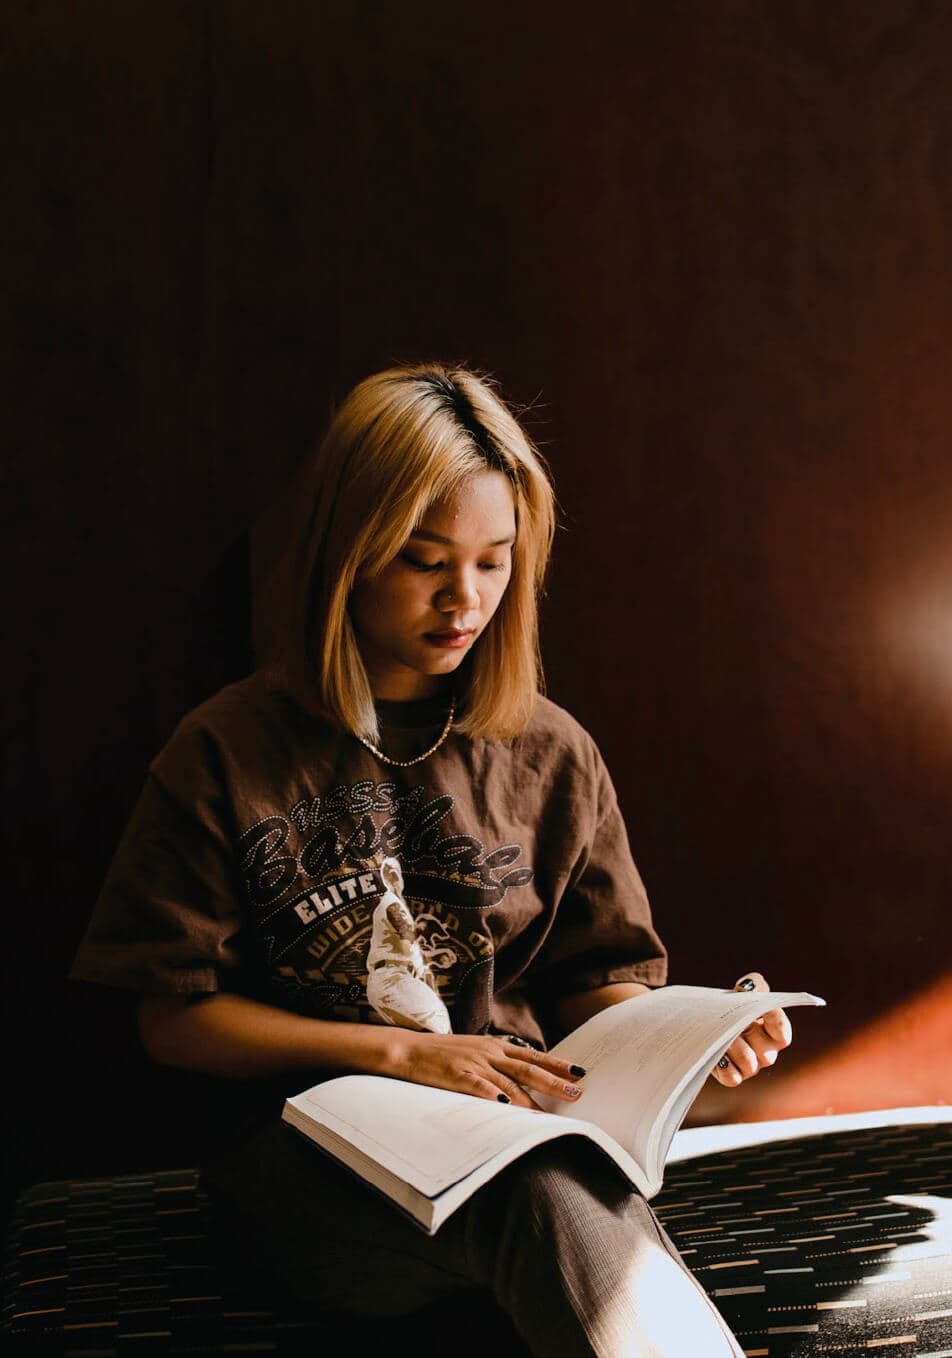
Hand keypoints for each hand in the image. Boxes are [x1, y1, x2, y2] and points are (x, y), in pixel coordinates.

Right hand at [392, 1031, 586, 1109]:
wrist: (408, 1050)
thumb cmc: (443, 1054)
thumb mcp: (475, 1051)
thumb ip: (497, 1062)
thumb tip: (522, 1076)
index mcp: (494, 1046)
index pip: (532, 1056)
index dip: (557, 1064)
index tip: (579, 1073)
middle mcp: (488, 1053)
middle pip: (527, 1069)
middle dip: (554, 1082)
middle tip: (576, 1094)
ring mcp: (473, 1064)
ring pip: (507, 1083)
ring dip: (529, 1100)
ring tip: (547, 1115)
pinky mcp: (456, 1076)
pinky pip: (477, 1086)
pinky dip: (492, 1096)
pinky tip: (504, 1107)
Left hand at [711, 971, 792, 1086]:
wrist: (708, 1021)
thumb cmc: (732, 1006)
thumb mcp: (744, 992)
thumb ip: (754, 984)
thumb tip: (750, 988)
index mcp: (774, 1033)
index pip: (783, 1034)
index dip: (774, 1021)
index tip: (761, 1008)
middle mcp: (766, 1052)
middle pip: (766, 1053)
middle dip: (747, 1035)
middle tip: (731, 1023)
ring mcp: (751, 1066)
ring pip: (749, 1064)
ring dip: (732, 1048)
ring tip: (720, 1035)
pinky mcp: (733, 1076)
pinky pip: (732, 1078)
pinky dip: (723, 1065)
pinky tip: (716, 1053)